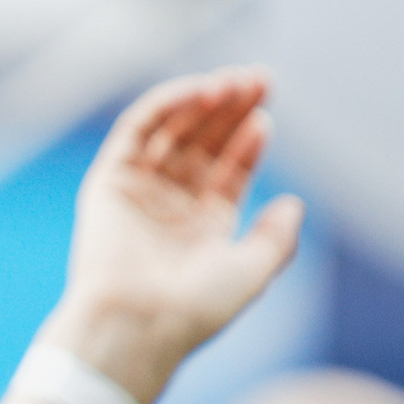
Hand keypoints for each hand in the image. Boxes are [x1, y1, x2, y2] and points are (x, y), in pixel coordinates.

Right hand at [53, 67, 305, 400]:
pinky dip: (167, 105)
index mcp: (202, 231)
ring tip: (236, 82)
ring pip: (173, 132)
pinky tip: (199, 91)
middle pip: (203, 145)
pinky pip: (137, 131)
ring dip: (203, 102)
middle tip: (260, 80)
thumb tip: (294, 204)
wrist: (136, 323)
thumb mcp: (253, 272)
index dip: (248, 141)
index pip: (228, 172)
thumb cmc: (194, 308)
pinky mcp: (109, 182)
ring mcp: (138, 193)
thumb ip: (277, 238)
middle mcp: (170, 209)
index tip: (266, 117)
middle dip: (231, 111)